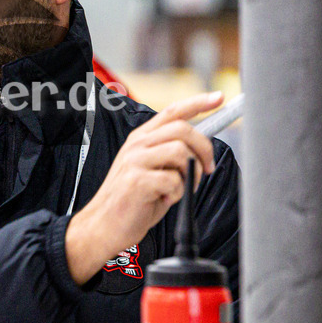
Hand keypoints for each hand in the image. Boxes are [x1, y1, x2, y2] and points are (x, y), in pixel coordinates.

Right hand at [64, 91, 223, 284]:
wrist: (102, 225)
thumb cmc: (131, 201)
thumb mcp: (151, 170)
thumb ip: (170, 156)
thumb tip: (202, 150)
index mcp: (141, 138)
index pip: (173, 111)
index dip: (198, 102)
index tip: (218, 98)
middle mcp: (137, 144)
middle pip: (183, 129)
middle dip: (204, 149)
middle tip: (208, 169)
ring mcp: (135, 161)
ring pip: (181, 152)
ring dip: (191, 174)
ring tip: (179, 189)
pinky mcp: (137, 180)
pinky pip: (175, 180)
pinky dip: (178, 194)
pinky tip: (165, 199)